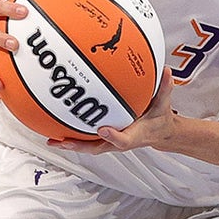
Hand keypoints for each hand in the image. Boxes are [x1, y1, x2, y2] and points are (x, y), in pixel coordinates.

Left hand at [48, 68, 176, 153]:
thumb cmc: (159, 120)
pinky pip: (87, 138)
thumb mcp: (164, 104)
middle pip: (96, 147)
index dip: (113, 136)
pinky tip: (59, 127)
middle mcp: (119, 141)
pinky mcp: (105, 138)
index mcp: (134, 136)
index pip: (123, 139)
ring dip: (70, 143)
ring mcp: (110, 141)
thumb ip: (165, 88)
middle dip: (78, 145)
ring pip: (87, 145)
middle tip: (61, 141)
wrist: (160, 133)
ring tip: (52, 138)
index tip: (103, 129)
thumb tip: (166, 71)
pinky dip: (73, 135)